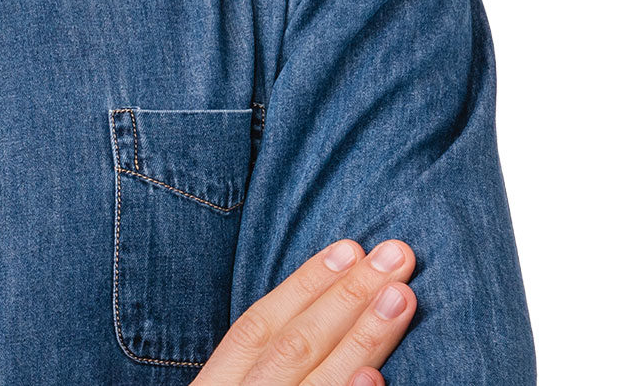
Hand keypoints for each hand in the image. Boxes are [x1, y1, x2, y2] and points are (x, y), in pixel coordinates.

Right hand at [193, 238, 415, 385]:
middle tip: (397, 255)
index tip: (349, 247)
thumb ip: (261, 366)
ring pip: (315, 379)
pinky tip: (375, 378)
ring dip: (361, 337)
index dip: (304, 284)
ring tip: (402, 298)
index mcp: (218, 384)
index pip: (259, 324)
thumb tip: (319, 313)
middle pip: (293, 345)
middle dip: (347, 296)